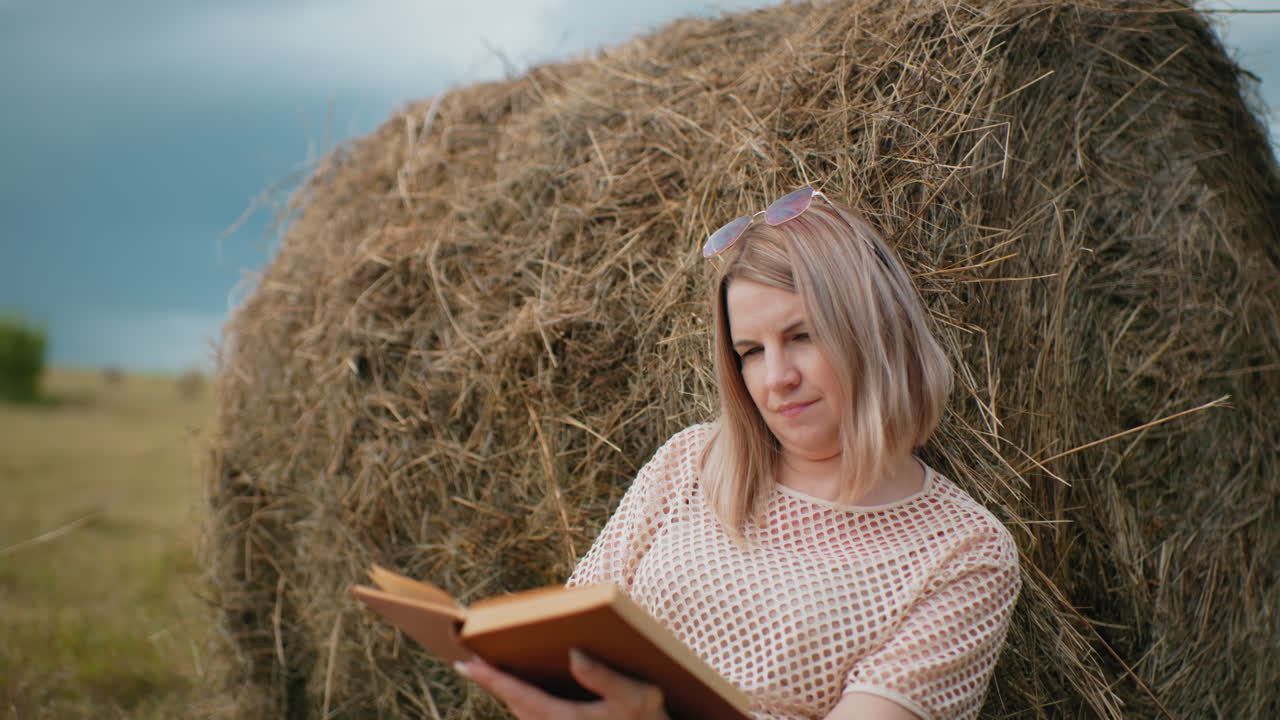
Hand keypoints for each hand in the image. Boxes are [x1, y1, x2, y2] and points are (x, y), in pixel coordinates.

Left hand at [456, 648, 670, 719]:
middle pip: (513, 705)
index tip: (464, 665)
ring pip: (522, 713)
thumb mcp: (636, 697)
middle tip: (470, 662)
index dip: (490, 679)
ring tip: (491, 671)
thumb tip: (574, 654)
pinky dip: (523, 701)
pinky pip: (534, 717)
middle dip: (493, 683)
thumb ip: (604, 678)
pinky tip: (525, 689)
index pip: (519, 695)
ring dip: (507, 693)